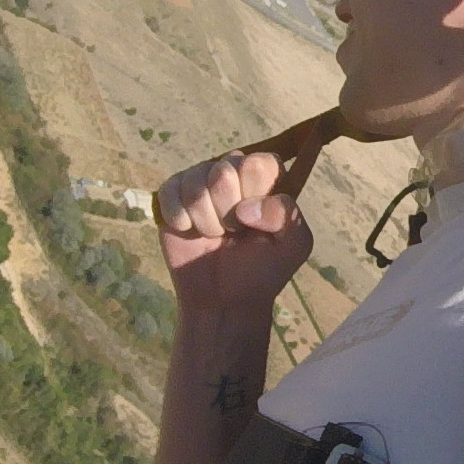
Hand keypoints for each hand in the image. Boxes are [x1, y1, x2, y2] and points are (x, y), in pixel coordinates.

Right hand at [153, 148, 312, 314]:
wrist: (223, 300)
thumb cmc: (261, 270)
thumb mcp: (293, 246)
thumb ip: (287, 216)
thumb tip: (246, 207)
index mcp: (266, 180)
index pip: (260, 163)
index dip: (255, 191)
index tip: (253, 219)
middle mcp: (233, 174)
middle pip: (224, 170)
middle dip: (228, 210)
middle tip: (233, 231)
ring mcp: (200, 183)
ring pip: (195, 181)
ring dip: (205, 219)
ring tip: (214, 235)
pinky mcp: (172, 196)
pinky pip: (169, 190)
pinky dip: (179, 217)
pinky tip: (190, 232)